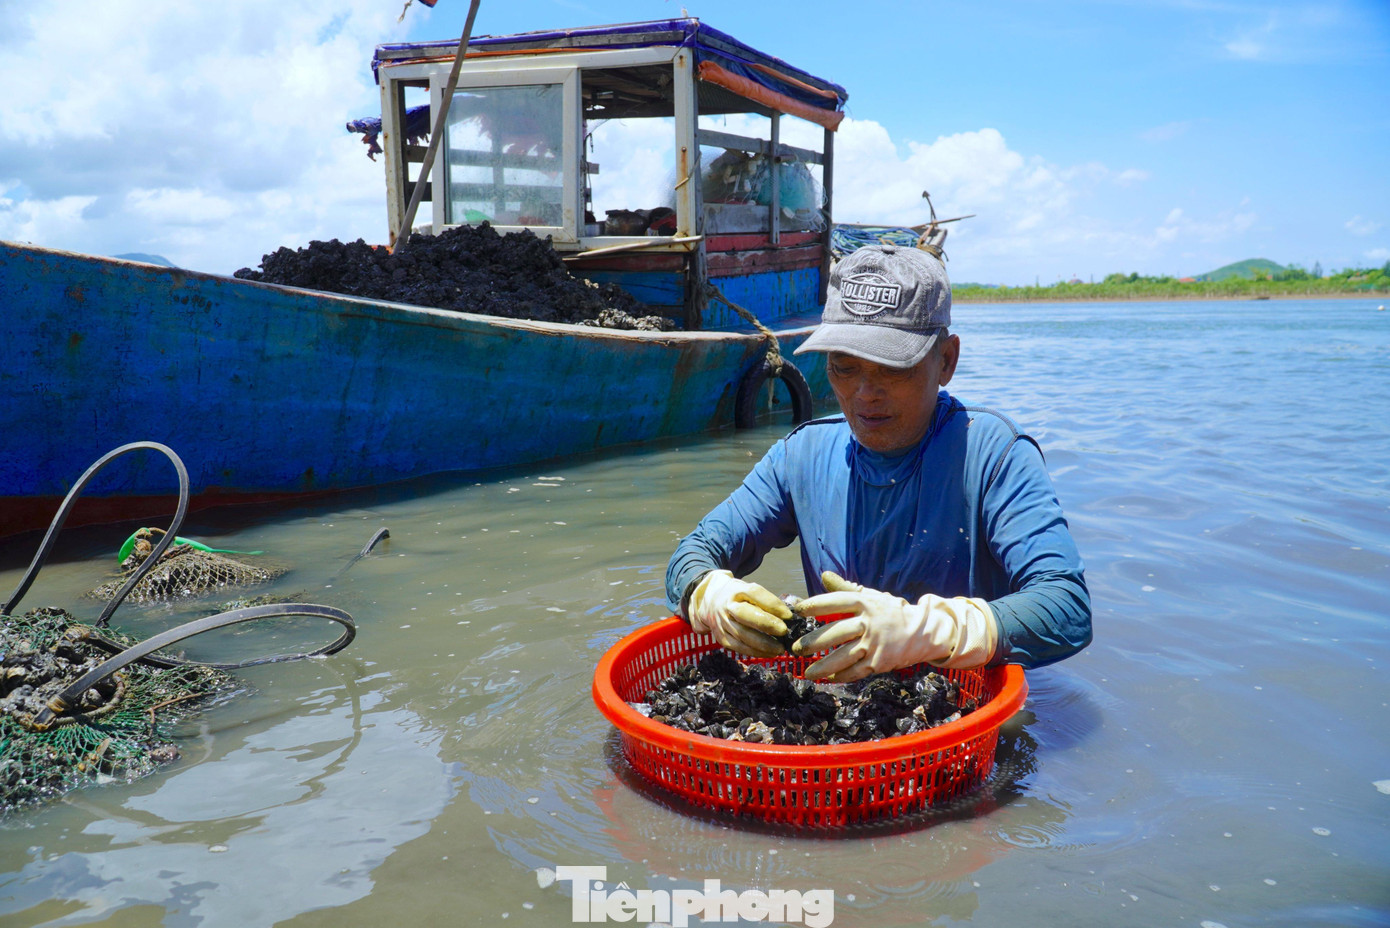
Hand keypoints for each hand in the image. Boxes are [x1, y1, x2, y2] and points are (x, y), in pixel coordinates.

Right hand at [684, 570, 792, 657]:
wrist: (710, 602)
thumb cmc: (737, 596)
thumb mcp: (748, 590)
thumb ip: (765, 601)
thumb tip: (788, 616)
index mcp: (736, 590)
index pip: (754, 593)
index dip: (772, 604)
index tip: (788, 614)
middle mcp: (727, 605)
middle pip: (745, 614)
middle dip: (766, 623)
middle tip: (784, 631)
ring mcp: (722, 622)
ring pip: (742, 635)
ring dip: (763, 643)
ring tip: (780, 647)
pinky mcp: (721, 637)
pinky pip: (738, 647)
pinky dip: (755, 652)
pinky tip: (768, 653)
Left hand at [791, 571, 997, 680]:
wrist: (922, 632)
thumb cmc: (890, 611)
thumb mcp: (870, 595)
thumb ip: (845, 588)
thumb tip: (824, 575)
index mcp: (865, 603)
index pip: (837, 601)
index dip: (817, 604)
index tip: (799, 610)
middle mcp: (869, 623)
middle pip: (837, 632)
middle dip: (814, 642)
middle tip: (796, 648)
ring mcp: (874, 644)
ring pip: (844, 657)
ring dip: (823, 667)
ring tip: (807, 672)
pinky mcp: (879, 662)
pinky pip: (856, 671)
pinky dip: (841, 676)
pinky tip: (828, 679)